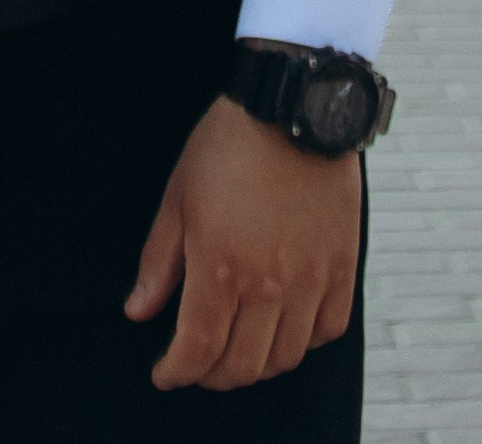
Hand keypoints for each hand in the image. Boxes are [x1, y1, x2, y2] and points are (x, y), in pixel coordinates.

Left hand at [125, 98, 362, 391]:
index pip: (197, 349)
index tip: (165, 373)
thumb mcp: (179, 196)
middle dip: (213, 376)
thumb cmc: (229, 144)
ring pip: (286, 356)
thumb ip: (159, 261)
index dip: (176, 372)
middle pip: (242, 365)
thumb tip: (138, 312)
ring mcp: (311, 278)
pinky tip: (287, 326)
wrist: (292, 105)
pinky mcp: (343, 265)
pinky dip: (306, 341)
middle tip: (199, 366)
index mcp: (220, 266)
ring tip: (240, 349)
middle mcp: (268, 283)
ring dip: (258, 365)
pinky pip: (329, 329)